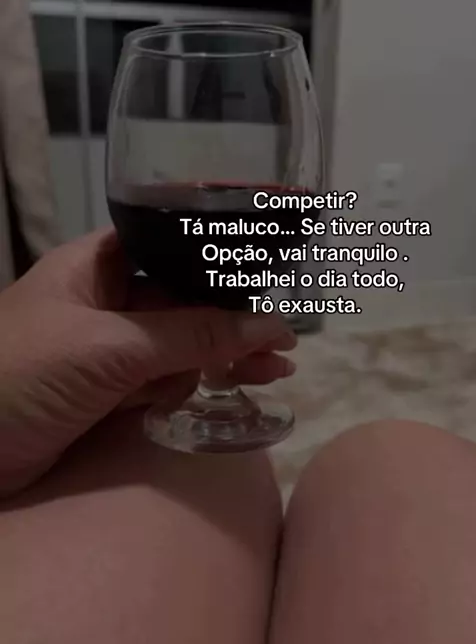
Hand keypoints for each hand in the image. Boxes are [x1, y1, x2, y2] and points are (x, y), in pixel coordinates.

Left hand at [0, 230, 295, 494]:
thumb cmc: (23, 376)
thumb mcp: (110, 348)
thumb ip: (191, 335)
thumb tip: (271, 325)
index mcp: (94, 266)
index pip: (168, 250)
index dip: (216, 267)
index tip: (266, 287)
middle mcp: (103, 300)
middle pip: (181, 303)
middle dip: (229, 323)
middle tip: (282, 349)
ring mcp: (105, 349)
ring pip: (177, 346)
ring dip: (219, 359)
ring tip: (270, 375)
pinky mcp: (106, 393)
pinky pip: (161, 381)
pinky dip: (191, 387)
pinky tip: (225, 389)